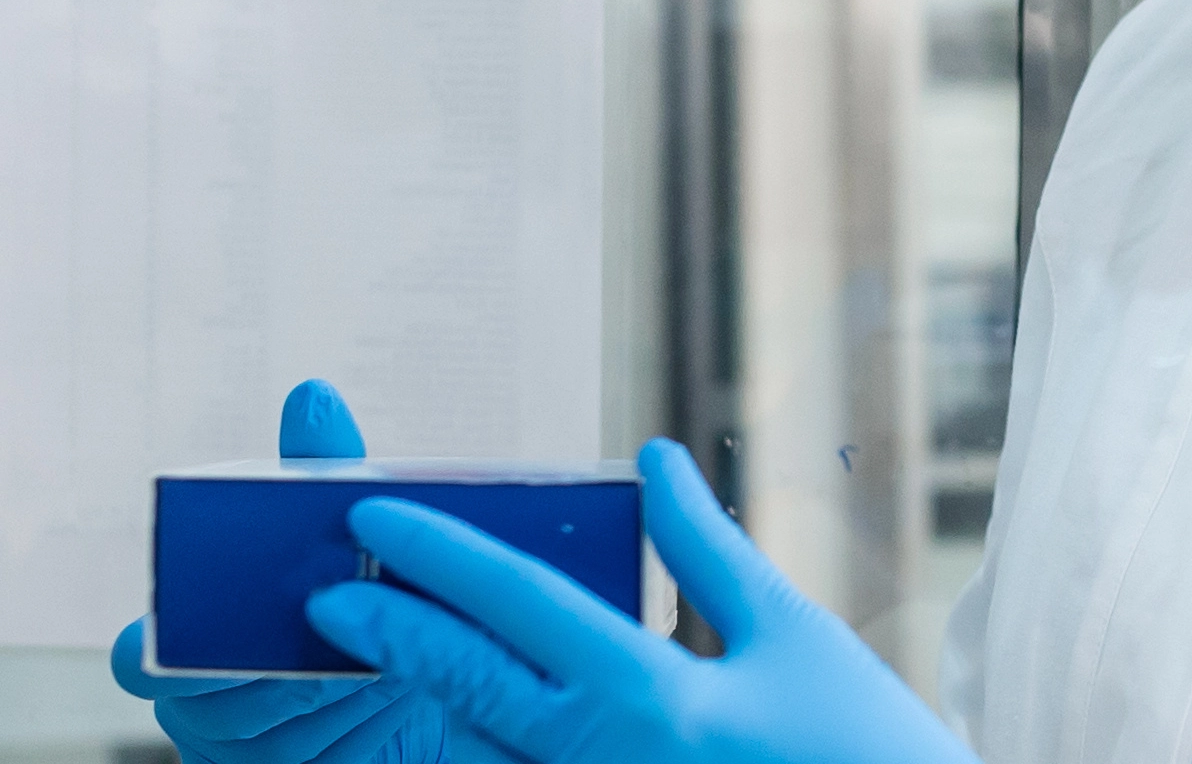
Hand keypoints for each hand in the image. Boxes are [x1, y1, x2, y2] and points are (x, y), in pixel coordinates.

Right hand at [111, 382, 516, 763]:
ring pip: (293, 735)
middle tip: (360, 617)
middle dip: (302, 659)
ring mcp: (253, 758)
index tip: (207, 640)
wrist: (421, 677)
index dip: (162, 657)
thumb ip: (317, 470)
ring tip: (403, 641)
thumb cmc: (349, 593)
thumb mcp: (333, 529)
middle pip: (235, 699)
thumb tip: (313, 395)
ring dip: (353, 686)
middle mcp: (205, 711)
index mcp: (179, 648)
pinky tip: (414, 684)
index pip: (137, 662)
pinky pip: (340, 759)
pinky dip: (380, 720)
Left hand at [305, 438, 977, 763]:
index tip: (371, 515)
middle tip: (328, 597)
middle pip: (468, 685)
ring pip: (488, 747)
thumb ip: (705, 548)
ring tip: (389, 654)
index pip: (514, 605)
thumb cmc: (863, 744)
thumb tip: (650, 458)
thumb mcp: (790, 632)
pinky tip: (473, 717)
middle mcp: (601, 760)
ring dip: (438, 702)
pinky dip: (497, 742)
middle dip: (393, 635)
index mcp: (647, 694)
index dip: (435, 553)